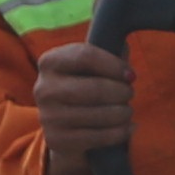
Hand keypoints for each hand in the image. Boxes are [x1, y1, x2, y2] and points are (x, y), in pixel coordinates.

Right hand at [28, 39, 137, 174]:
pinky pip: (98, 137)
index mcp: (49, 61)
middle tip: (130, 94)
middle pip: (95, 88)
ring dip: (123, 113)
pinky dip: (119, 133)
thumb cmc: (84, 87)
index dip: (114, 65)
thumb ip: (107, 46)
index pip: (86, 56)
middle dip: (121, 92)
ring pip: (99, 115)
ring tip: (127, 111)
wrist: (64, 128)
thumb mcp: (91, 65)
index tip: (131, 75)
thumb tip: (122, 33)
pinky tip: (127, 128)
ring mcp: (48, 117)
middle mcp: (43, 88)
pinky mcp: (57, 140)